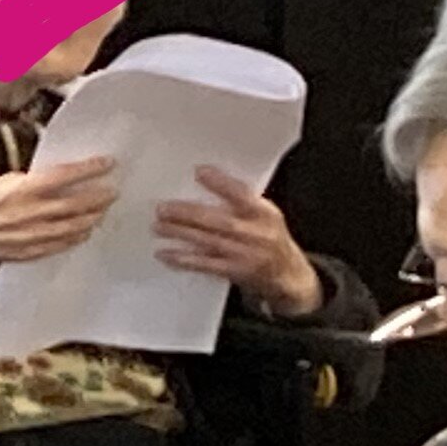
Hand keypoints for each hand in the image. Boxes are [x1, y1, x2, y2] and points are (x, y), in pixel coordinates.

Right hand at [0, 159, 117, 273]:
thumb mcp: (0, 183)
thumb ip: (28, 182)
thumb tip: (50, 180)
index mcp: (23, 189)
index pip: (66, 176)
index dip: (90, 169)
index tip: (107, 163)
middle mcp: (32, 212)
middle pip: (78, 204)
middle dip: (99, 197)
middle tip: (112, 192)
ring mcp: (33, 234)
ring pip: (75, 226)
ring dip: (92, 218)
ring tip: (102, 212)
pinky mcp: (31, 251)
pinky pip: (62, 244)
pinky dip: (76, 237)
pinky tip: (84, 232)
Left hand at [152, 165, 325, 319]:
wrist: (289, 275)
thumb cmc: (269, 237)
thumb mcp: (265, 215)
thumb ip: (242, 202)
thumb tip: (203, 181)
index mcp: (264, 213)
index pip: (243, 194)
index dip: (221, 183)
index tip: (199, 171)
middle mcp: (257, 233)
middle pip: (219, 221)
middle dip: (188, 214)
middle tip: (162, 208)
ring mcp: (246, 254)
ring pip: (208, 242)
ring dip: (180, 234)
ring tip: (157, 226)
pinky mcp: (236, 271)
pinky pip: (205, 264)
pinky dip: (183, 259)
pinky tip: (164, 253)